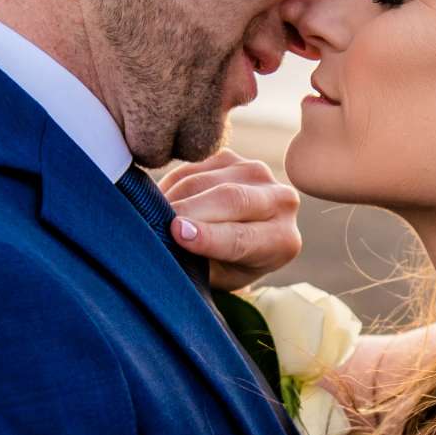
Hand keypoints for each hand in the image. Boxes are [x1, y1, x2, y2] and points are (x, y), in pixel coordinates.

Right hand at [158, 148, 301, 293]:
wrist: (241, 238)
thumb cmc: (226, 266)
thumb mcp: (217, 277)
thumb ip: (199, 263)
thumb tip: (169, 238)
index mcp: (282, 240)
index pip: (243, 237)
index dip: (208, 236)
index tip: (178, 233)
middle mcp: (280, 201)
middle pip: (229, 199)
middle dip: (188, 210)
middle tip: (154, 221)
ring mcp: (257, 172)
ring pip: (204, 181)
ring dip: (172, 199)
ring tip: (154, 218)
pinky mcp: (231, 157)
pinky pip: (191, 169)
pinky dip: (170, 186)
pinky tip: (163, 203)